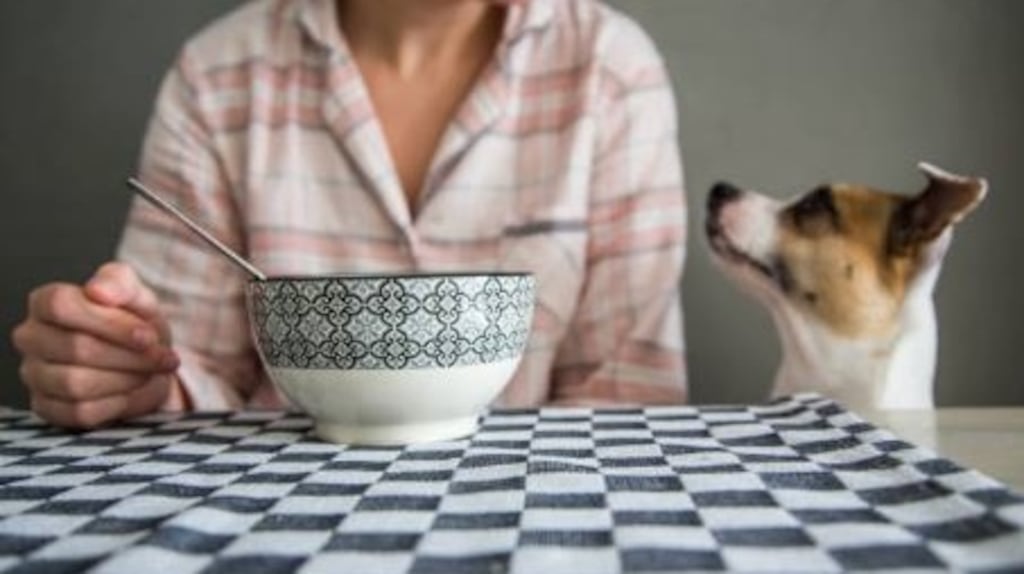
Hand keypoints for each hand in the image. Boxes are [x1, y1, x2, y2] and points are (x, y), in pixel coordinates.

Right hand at [12, 262, 179, 427]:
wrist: (145, 359)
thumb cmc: (134, 321)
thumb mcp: (135, 294)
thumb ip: (118, 282)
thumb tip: (98, 291)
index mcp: (46, 302)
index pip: (62, 306)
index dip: (111, 323)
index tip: (148, 336)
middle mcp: (32, 337)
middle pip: (77, 348)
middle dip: (130, 356)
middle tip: (162, 358)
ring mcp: (35, 375)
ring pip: (77, 383)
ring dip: (127, 379)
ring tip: (149, 372)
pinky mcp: (47, 407)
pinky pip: (81, 412)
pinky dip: (117, 402)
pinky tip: (133, 390)